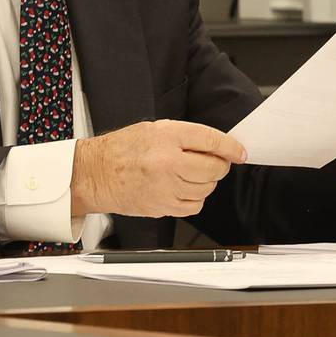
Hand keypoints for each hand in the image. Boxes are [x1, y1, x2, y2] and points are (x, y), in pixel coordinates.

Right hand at [70, 119, 246, 217]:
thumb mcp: (154, 129)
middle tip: (213, 162)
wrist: (96, 174)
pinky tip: (184, 189)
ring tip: (192, 174)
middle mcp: (168, 162)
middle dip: (219, 166)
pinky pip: (194, 206)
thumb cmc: (122, 150)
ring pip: (207, 188)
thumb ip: (186, 136)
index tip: (240, 152)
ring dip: (207, 182)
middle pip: (213, 167)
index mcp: (166, 137)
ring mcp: (166, 187)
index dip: (230, 147)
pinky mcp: (163, 207)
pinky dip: (196, 198)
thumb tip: (216, 146)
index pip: (211, 140)